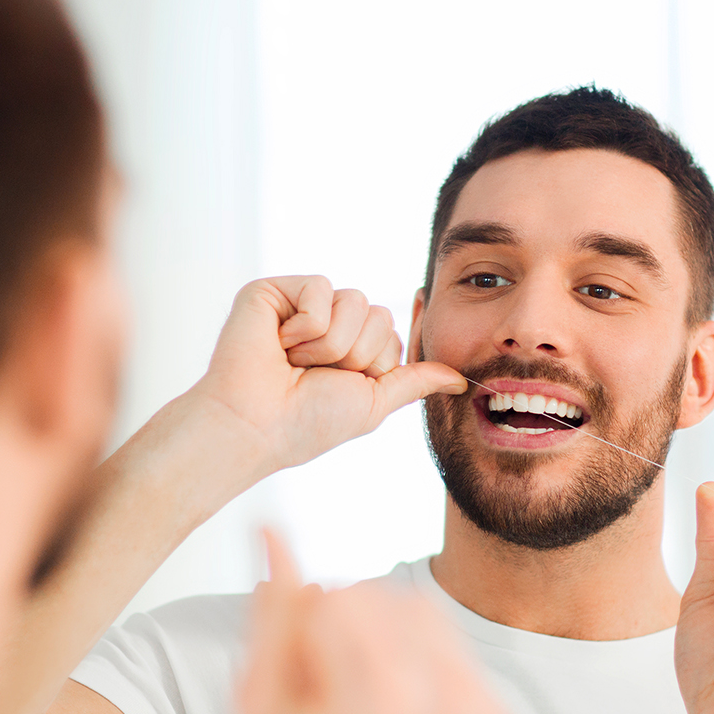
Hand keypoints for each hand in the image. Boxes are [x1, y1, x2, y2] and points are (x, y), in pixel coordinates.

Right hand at [189, 276, 467, 474]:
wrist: (254, 425)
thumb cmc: (306, 423)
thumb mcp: (374, 403)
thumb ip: (414, 381)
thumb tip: (460, 379)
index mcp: (350, 349)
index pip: (393, 331)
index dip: (378, 359)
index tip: (352, 377)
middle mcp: (327, 323)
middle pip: (379, 314)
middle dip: (354, 355)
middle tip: (313, 376)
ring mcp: (300, 304)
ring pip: (353, 301)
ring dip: (329, 345)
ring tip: (293, 363)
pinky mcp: (274, 290)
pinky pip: (320, 289)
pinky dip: (304, 326)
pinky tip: (277, 344)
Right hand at [239, 531, 508, 713]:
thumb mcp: (259, 712)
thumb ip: (272, 615)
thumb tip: (271, 528)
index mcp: (374, 690)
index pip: (330, 596)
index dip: (301, 633)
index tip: (300, 685)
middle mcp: (440, 691)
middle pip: (377, 595)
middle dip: (343, 626)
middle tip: (328, 694)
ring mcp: (478, 706)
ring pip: (419, 611)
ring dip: (384, 635)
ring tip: (360, 698)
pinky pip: (452, 648)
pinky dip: (421, 664)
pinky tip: (397, 713)